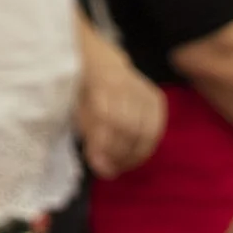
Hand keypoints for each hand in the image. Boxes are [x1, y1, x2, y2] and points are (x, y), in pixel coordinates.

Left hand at [75, 46, 166, 179]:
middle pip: (131, 128)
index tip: (98, 166)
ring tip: (118, 165)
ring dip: (133, 156)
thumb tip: (103, 168)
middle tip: (108, 169)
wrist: (99, 62)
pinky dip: (144, 149)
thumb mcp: (76, 110)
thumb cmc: (82, 90)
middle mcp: (128, 80)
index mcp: (101, 78)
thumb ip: (90, 138)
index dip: (104, 145)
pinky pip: (156, 131)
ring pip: (147, 133)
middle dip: (119, 154)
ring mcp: (145, 89)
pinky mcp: (156, 99)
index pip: (109, 117)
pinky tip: (131, 156)